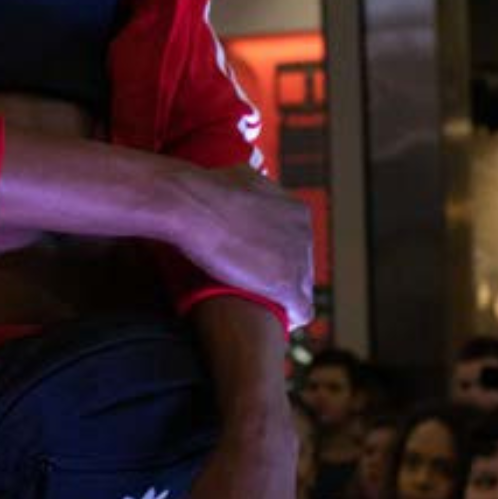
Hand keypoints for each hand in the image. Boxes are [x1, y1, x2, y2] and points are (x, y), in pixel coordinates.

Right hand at [165, 164, 313, 327]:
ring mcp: (298, 259)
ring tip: (266, 306)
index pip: (296, 242)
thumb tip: (245, 186)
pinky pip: (302, 310)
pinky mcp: (286, 285)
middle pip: (302, 265)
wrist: (192, 205)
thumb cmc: (207, 189)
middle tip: (256, 286)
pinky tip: (281, 320)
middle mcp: (304, 234)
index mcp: (297, 211)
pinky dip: (292, 316)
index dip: (277, 255)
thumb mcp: (241, 178)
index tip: (260, 264)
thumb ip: (254, 190)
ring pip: (302, 288)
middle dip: (281, 275)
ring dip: (284, 297)